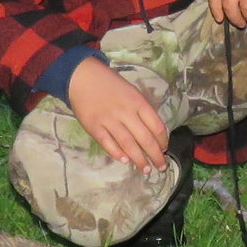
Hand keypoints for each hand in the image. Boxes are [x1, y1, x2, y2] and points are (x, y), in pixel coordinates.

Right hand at [67, 58, 171, 174]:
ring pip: (128, 145)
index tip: (164, 149)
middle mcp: (126, 113)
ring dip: (139, 159)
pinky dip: (117, 153)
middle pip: (145, 139)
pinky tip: (125, 161)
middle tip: (161, 167)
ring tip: (145, 169)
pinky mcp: (94, 127)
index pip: (156, 126)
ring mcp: (109, 121)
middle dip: (155, 156)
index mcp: (138, 102)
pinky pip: (108, 144)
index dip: (163, 141)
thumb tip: (152, 132)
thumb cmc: (110, 84)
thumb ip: (142, 110)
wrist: (82, 77)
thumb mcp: (132, 92)